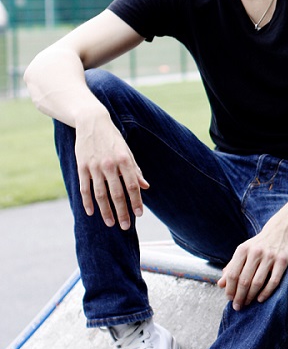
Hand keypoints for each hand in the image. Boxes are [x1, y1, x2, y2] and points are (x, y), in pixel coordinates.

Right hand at [74, 112, 148, 229]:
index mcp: (125, 160)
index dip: (136, 201)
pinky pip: (84, 188)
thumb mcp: (127, 151)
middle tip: (126, 226)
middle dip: (122, 211)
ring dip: (106, 211)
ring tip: (111, 223)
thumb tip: (145, 186)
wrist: (92, 122)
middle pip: (117, 193)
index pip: (132, 186)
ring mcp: (94, 166)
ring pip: (100, 194)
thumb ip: (135, 170)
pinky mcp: (82, 167)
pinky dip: (87, 202)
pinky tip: (91, 213)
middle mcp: (110, 164)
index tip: (139, 214)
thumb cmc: (113, 139)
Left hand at [217, 228, 287, 309]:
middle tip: (237, 306)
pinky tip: (260, 299)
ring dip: (250, 296)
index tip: (229, 299)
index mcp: (243, 249)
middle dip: (239, 296)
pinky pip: (273, 281)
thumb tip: (220, 284)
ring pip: (258, 282)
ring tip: (247, 303)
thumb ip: (231, 267)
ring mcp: (270, 256)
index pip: (233, 274)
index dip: (230, 289)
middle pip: (244, 280)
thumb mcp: (242, 252)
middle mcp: (256, 252)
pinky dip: (266, 293)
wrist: (280, 231)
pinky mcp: (282, 260)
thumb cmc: (257, 245)